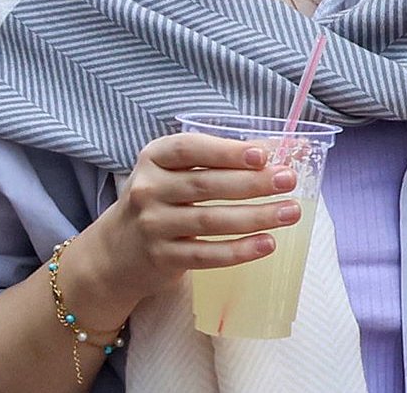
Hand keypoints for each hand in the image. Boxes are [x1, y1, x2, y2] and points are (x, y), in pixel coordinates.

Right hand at [60, 133, 305, 316]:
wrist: (116, 250)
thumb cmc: (159, 200)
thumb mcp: (172, 171)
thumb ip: (214, 160)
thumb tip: (274, 152)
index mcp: (153, 158)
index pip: (190, 148)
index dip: (227, 151)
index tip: (263, 155)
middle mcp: (148, 189)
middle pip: (206, 185)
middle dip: (252, 183)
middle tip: (288, 180)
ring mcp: (153, 225)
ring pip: (210, 221)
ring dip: (255, 216)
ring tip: (289, 212)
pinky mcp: (162, 258)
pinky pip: (206, 255)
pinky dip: (239, 250)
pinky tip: (267, 243)